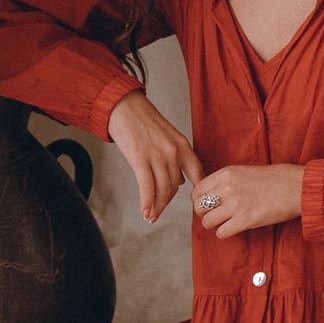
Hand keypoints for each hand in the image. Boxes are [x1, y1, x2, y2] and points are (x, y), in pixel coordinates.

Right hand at [107, 89, 202, 221]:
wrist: (124, 106)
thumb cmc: (144, 122)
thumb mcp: (168, 138)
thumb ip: (176, 159)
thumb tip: (178, 182)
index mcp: (184, 146)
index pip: (198, 175)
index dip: (199, 194)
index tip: (196, 206)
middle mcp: (174, 152)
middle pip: (175, 187)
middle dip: (167, 202)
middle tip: (160, 212)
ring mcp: (158, 156)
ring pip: (162, 189)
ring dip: (156, 206)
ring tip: (151, 216)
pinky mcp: (140, 159)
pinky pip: (147, 186)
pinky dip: (147, 202)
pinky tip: (145, 212)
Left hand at [191, 163, 304, 238]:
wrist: (297, 187)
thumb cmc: (275, 179)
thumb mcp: (244, 172)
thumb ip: (225, 181)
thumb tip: (207, 196)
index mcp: (226, 173)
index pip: (196, 191)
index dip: (199, 201)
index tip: (208, 205)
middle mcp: (228, 187)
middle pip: (198, 207)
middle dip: (205, 214)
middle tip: (216, 216)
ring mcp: (236, 204)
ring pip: (207, 222)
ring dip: (215, 225)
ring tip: (226, 223)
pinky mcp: (245, 220)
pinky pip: (221, 233)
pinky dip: (225, 233)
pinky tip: (235, 228)